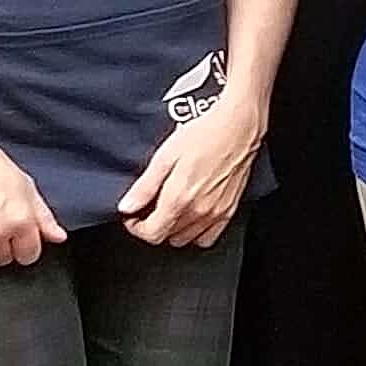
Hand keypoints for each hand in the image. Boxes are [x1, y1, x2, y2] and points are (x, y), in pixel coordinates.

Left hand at [119, 89, 263, 249]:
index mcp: (179, 199)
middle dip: (154, 225)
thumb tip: (127, 206)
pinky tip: (191, 214)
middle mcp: (198, 211)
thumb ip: (145, 186)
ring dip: (174, 228)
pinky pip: (208, 238)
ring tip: (170, 208)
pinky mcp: (230, 210)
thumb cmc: (205, 135)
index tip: (132, 215)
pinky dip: (196, 232)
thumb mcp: (165, 156)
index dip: (136, 227)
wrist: (239, 126)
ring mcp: (216, 213)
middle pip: (167, 236)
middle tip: (149, 207)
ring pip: (186, 239)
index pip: (151, 233)